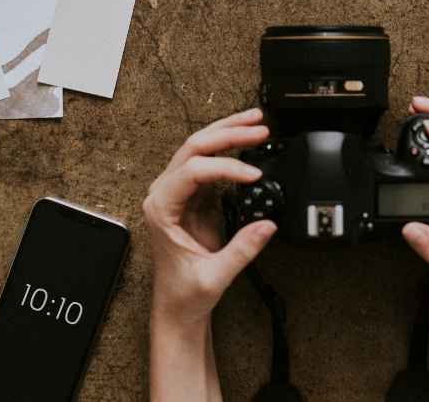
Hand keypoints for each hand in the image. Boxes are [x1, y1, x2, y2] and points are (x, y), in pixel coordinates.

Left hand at [144, 107, 276, 323]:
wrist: (177, 306)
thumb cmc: (185, 292)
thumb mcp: (216, 275)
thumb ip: (242, 250)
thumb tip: (267, 225)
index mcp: (161, 209)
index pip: (192, 171)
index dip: (225, 167)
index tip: (254, 175)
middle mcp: (164, 194)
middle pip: (193, 149)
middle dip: (227, 134)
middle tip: (259, 127)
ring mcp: (176, 193)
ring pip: (198, 150)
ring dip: (227, 133)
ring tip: (255, 122)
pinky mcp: (192, 198)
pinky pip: (207, 165)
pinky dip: (228, 151)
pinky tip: (246, 143)